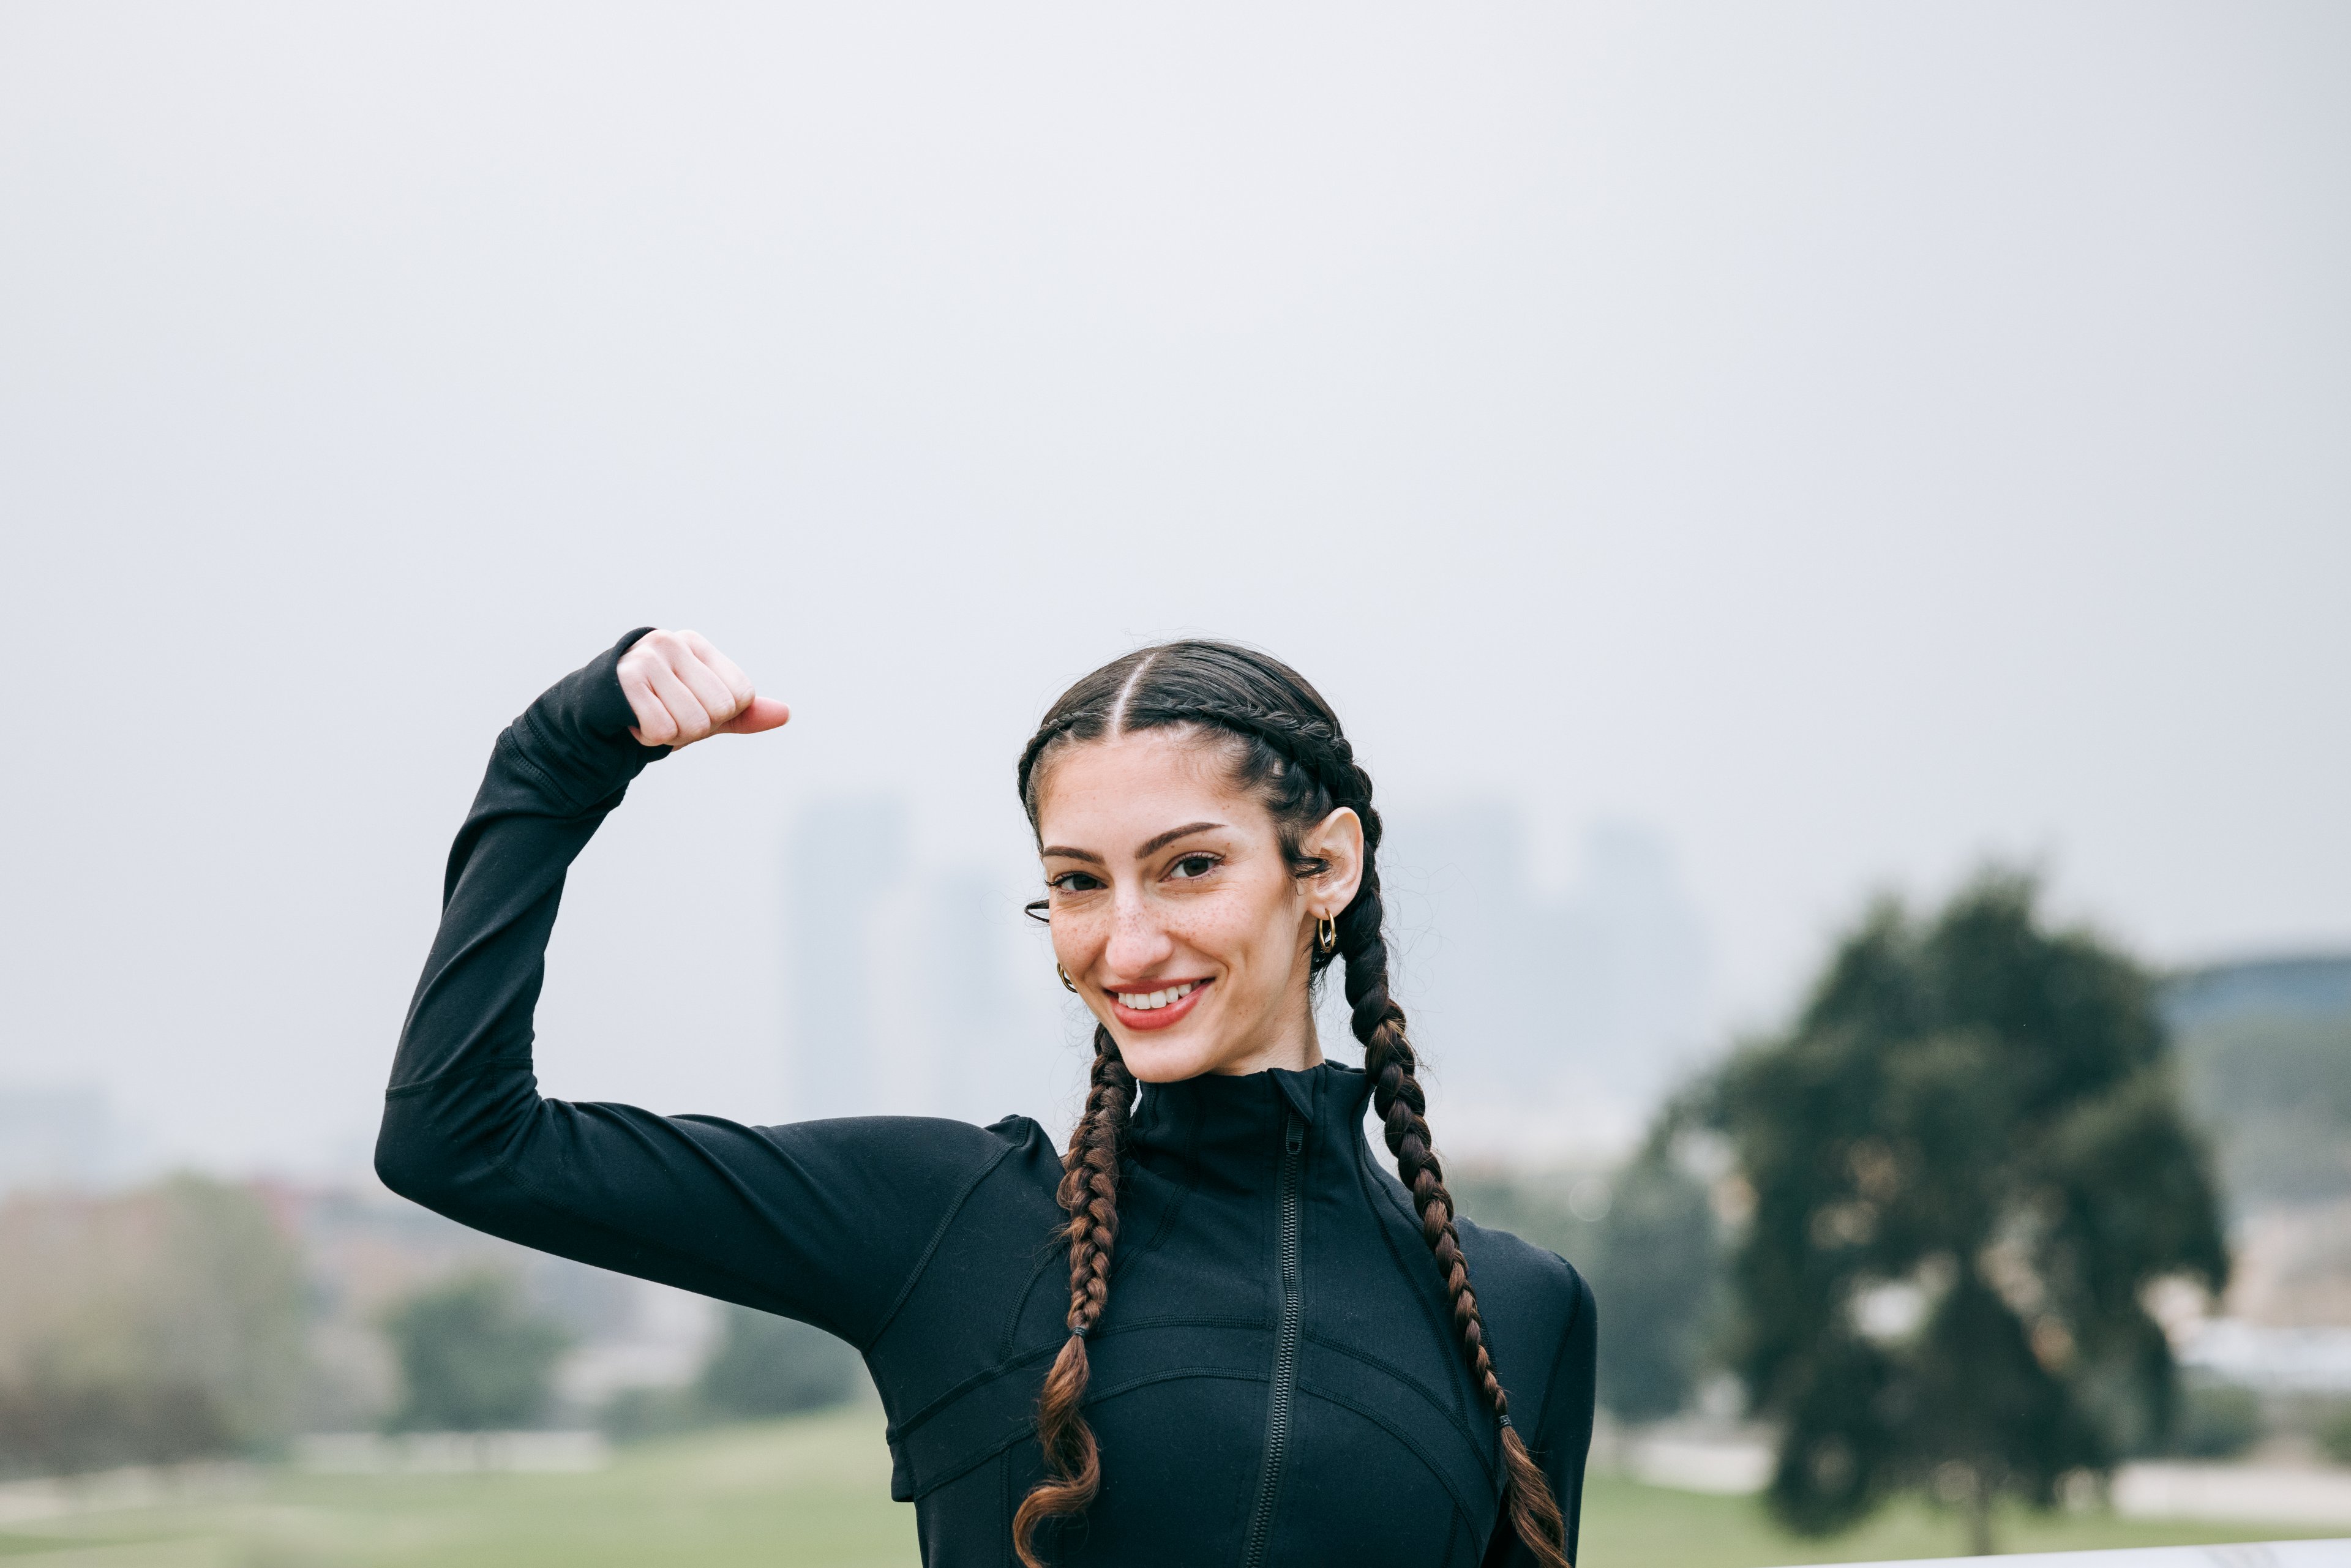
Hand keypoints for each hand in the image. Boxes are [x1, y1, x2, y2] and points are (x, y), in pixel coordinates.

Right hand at [616, 629, 791, 748]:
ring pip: (693, 724)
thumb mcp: (705, 710)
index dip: (721, 716)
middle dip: (695, 729)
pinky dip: (649, 738)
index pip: (742, 696)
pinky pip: (662, 730)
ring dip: (671, 736)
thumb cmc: (656, 707)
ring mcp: (648, 657)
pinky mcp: (625, 680)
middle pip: (719, 711)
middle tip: (667, 716)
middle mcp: (673, 642)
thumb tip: (786, 714)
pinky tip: (632, 722)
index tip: (689, 707)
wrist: (595, 714)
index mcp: (697, 645)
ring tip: (649, 718)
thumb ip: (744, 714)